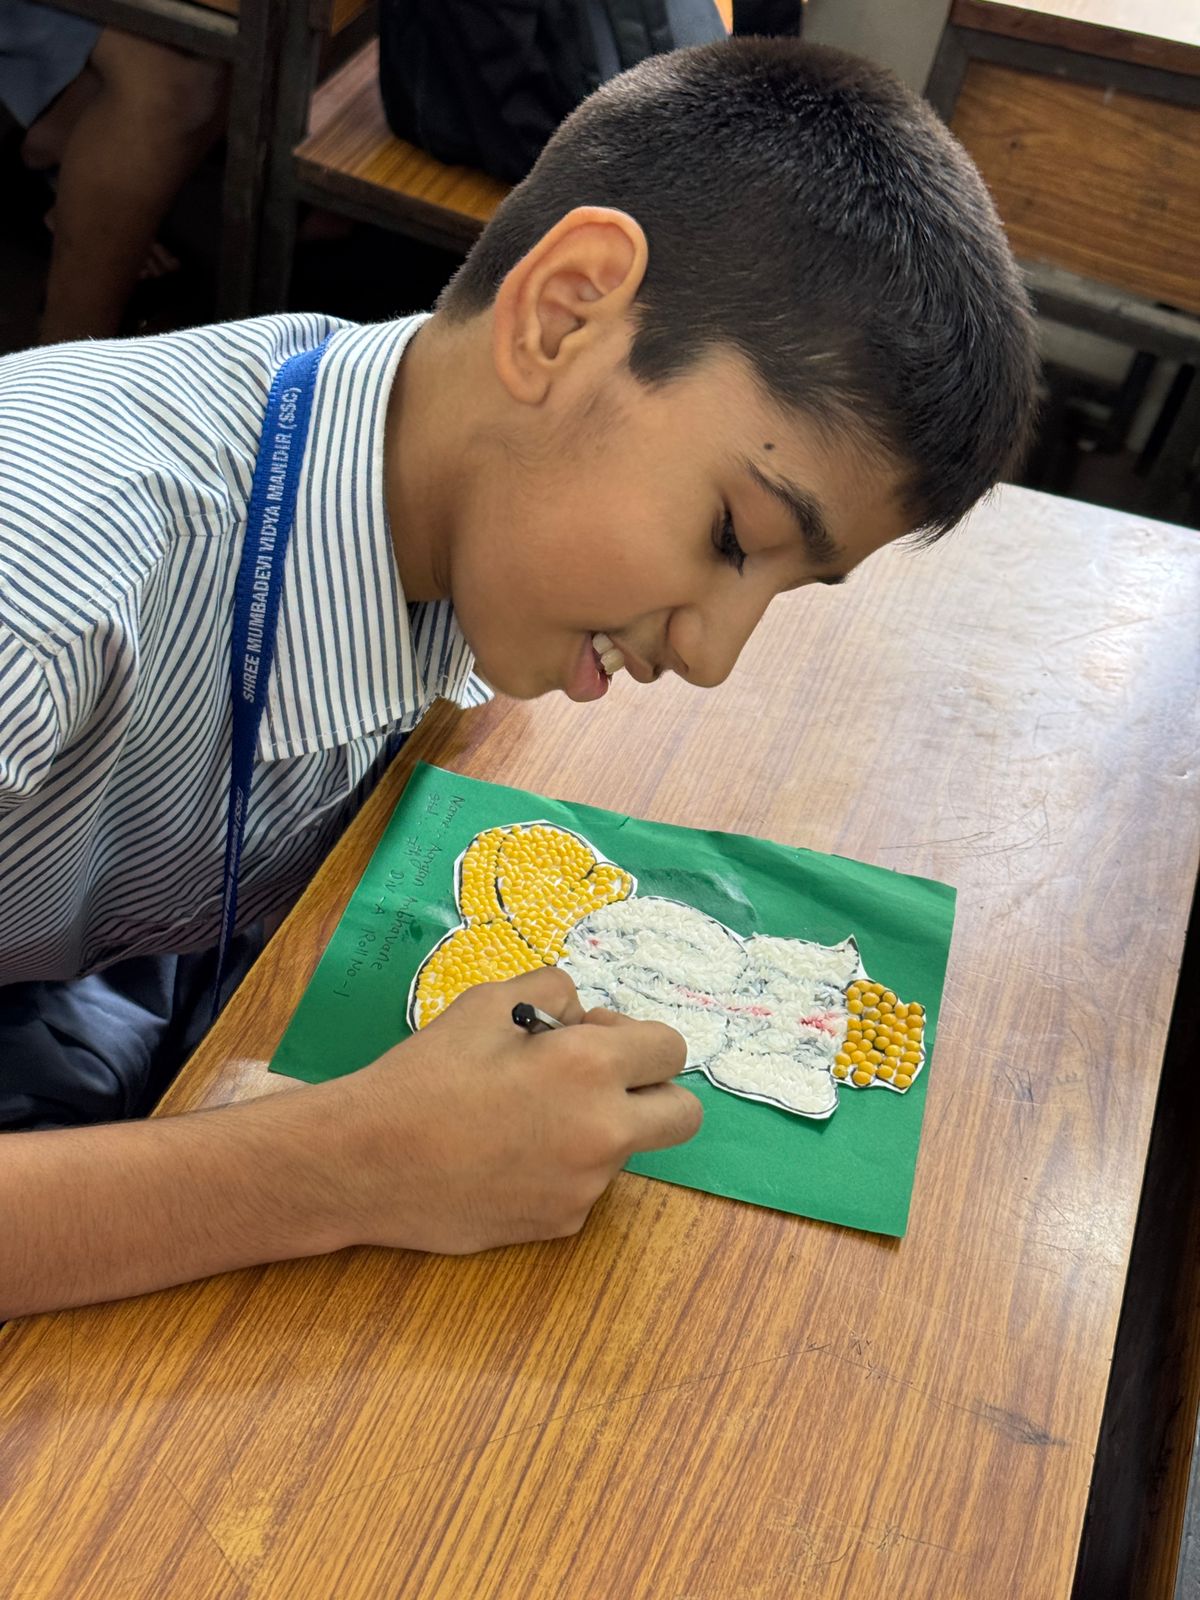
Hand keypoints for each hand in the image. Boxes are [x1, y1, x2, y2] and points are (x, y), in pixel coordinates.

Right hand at [325, 967, 699, 1253]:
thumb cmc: (425, 1074)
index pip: (672, 1049)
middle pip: (683, 1115)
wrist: (367, 1160)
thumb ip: (554, 992)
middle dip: (652, 1091)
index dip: (636, 1038)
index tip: (595, 1037)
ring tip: (524, 1117)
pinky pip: (585, 1186)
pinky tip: (506, 1156)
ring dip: (598, 1128)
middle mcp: (604, 1131)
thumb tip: (584, 1016)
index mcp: (592, 1068)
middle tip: (597, 1081)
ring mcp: (586, 1186)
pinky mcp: (560, 1224)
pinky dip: (562, 1168)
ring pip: (626, 1149)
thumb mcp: (488, 1003)